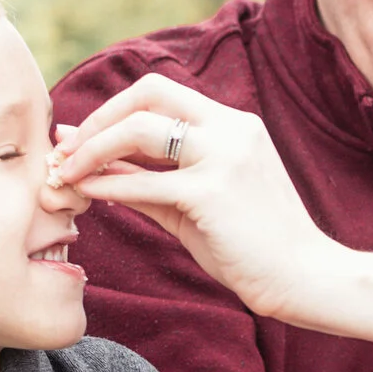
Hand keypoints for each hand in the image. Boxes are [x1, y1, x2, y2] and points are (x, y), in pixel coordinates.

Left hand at [54, 75, 342, 322]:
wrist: (305, 279)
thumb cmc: (251, 246)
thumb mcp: (195, 202)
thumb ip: (149, 178)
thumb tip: (94, 163)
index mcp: (233, 124)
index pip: (161, 92)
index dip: (114, 109)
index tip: (81, 136)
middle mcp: (231, 129)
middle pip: (149, 93)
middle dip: (99, 116)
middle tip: (67, 148)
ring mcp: (225, 157)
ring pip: (141, 129)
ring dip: (94, 146)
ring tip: (68, 171)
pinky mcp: (213, 193)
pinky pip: (145, 182)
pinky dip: (109, 185)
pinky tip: (89, 194)